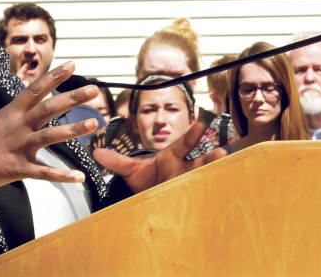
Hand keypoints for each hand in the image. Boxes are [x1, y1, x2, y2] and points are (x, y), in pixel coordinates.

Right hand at [0, 62, 99, 198]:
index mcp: (9, 113)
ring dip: (73, 129)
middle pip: (48, 108)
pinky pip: (44, 173)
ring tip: (93, 123)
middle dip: (72, 97)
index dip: (54, 76)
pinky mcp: (17, 169)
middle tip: (94, 89)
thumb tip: (25, 112)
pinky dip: (62, 176)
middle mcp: (16, 127)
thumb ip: (11, 118)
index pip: (35, 89)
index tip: (72, 65)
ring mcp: (17, 148)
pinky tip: (79, 177)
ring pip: (49, 136)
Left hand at [94, 121, 225, 193]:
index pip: (182, 144)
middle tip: (221, 152)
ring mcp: (187, 182)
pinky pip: (200, 195)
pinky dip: (208, 195)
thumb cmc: (144, 179)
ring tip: (224, 173)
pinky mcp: (188, 196)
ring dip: (212, 175)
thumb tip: (96, 153)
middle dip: (210, 157)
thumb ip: (116, 161)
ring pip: (202, 177)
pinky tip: (218, 197)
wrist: (149, 196)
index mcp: (171, 157)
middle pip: (199, 161)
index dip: (191, 135)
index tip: (200, 123)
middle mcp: (183, 168)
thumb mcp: (129, 170)